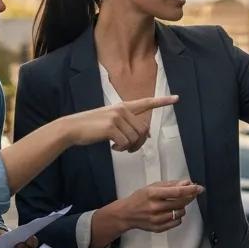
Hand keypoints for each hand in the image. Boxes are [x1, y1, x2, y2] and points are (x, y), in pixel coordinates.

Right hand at [63, 95, 179, 151]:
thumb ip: (127, 124)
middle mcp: (122, 109)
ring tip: (117, 146)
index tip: (176, 99)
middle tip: (128, 149)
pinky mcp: (111, 127)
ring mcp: (116, 117)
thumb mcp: (110, 120)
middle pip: (143, 130)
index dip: (162, 102)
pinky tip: (112, 147)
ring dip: (128, 147)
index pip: (146, 102)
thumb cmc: (91, 127)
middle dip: (139, 143)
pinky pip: (125, 142)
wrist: (72, 128)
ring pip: (135, 137)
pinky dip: (120, 148)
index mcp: (123, 106)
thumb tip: (145, 136)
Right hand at [111, 179, 204, 232]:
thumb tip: (187, 183)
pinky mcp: (158, 228)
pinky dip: (178, 217)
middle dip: (189, 197)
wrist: (127, 214)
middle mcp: (155, 207)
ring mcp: (157, 219)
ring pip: (180, 213)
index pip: (177, 192)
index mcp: (153, 194)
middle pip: (181, 202)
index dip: (190, 189)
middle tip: (192, 193)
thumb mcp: (152, 187)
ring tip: (175, 204)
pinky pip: (176, 222)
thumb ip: (170, 185)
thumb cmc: (140, 198)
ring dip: (182, 207)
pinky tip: (171, 212)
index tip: (199, 188)